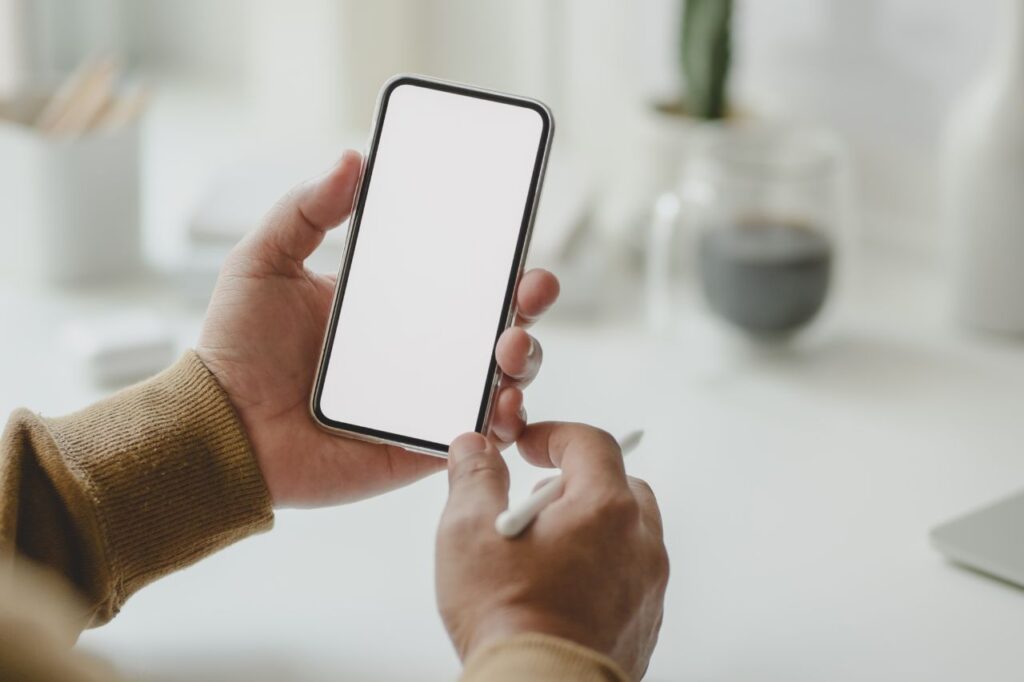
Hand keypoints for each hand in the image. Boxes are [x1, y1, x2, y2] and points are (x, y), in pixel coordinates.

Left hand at [197, 151, 559, 506]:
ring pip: (499, 377)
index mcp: (392, 304)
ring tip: (509, 349)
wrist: (220, 429)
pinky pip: (477, 434)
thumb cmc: (237, 349)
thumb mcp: (263, 263)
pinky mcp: (420, 445)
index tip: (517, 236)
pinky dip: (503, 422)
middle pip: (495, 322)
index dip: (497, 257)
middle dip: (529, 303)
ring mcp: (424, 398)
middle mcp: (418, 348)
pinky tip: (501, 405)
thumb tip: (352, 159)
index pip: (460, 276)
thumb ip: (304, 209)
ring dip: (523, 358)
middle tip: (532, 288)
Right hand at [436, 423, 668, 679]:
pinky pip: (630, 576)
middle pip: (619, 486)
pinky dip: (602, 569)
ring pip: (628, 533)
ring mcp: (647, 586)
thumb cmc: (511, 620)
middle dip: (577, 484)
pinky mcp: (644, 623)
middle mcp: (639, 544)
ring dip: (591, 528)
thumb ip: (474, 478)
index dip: (555, 436)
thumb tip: (474, 451)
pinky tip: (559, 590)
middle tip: (535, 504)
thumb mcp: (468, 532)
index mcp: (605, 509)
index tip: (530, 445)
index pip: (591, 443)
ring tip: (542, 553)